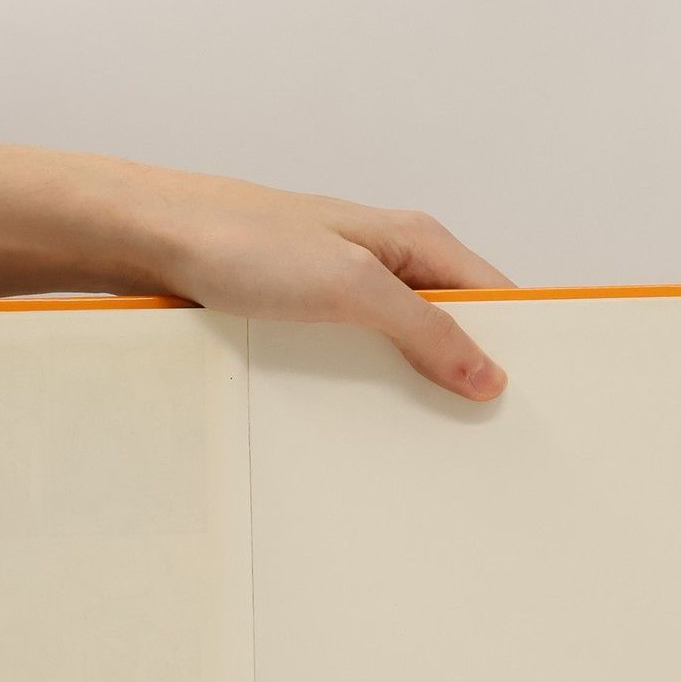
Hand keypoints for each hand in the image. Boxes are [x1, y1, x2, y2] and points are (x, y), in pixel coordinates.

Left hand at [0, 144, 513, 398]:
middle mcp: (383, 260)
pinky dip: (359, 389)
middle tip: (480, 439)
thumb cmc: (242, 240)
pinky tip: (356, 426)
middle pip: (449, 327)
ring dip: (409, 389)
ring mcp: (339, 287)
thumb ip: (424, 328)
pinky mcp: (298, 312)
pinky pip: (348, 358)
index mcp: (414, 241)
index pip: (494, 297)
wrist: (148, 237)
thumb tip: (487, 371)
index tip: (532, 402)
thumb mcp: (350, 287)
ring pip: (396, 347)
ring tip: (423, 444)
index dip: (517, 345)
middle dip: (465, 378)